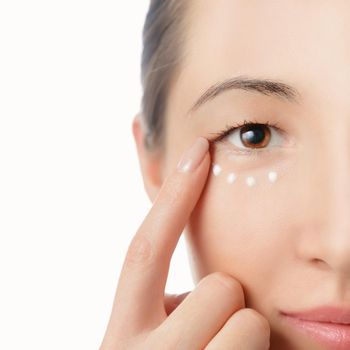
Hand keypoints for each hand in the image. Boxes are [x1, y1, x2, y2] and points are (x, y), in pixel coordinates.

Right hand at [99, 137, 270, 349]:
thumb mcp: (145, 328)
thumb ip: (157, 287)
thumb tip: (172, 231)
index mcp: (121, 332)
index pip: (145, 249)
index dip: (173, 196)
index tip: (199, 148)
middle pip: (219, 288)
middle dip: (224, 297)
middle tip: (207, 326)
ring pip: (250, 322)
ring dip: (243, 332)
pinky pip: (265, 347)